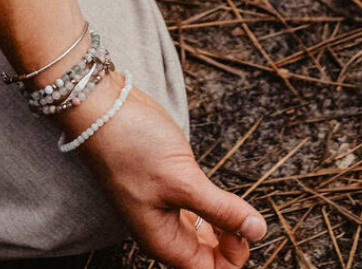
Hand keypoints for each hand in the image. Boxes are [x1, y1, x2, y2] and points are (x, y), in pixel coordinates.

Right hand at [75, 75, 266, 267]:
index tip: (244, 225)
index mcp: (163, 240)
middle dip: (232, 240)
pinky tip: (219, 188)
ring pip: (204, 229)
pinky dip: (213, 203)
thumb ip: (222, 209)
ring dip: (224, 220)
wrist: (103, 107)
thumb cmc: (132, 147)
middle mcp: (163, 229)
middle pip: (208, 253)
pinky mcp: (167, 182)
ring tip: (236, 200)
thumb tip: (259, 231)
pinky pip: (196, 205)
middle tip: (243, 211)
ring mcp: (164, 205)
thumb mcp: (183, 180)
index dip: (233, 255)